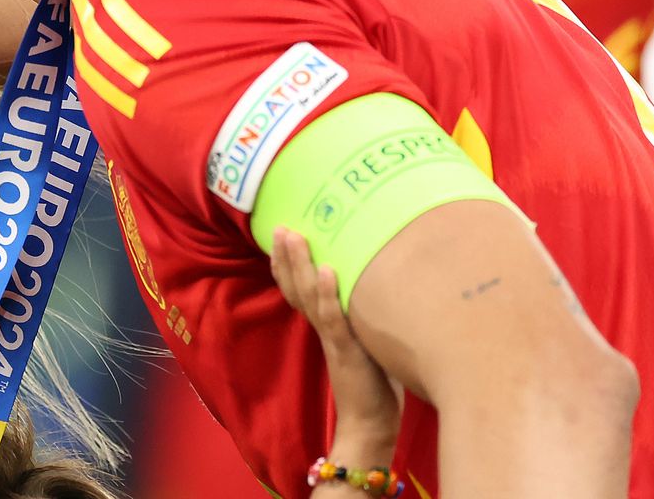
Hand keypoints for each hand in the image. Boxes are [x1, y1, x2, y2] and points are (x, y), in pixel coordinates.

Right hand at [271, 229, 401, 462]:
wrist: (369, 426)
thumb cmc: (374, 386)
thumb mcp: (365, 343)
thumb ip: (361, 320)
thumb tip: (374, 290)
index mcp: (325, 326)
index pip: (298, 289)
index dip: (287, 264)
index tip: (282, 236)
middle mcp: (323, 328)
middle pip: (296, 287)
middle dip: (287, 256)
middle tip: (280, 227)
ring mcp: (333, 339)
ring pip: (308, 296)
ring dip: (299, 265)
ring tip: (294, 237)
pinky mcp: (347, 351)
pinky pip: (334, 319)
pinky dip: (327, 295)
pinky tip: (326, 271)